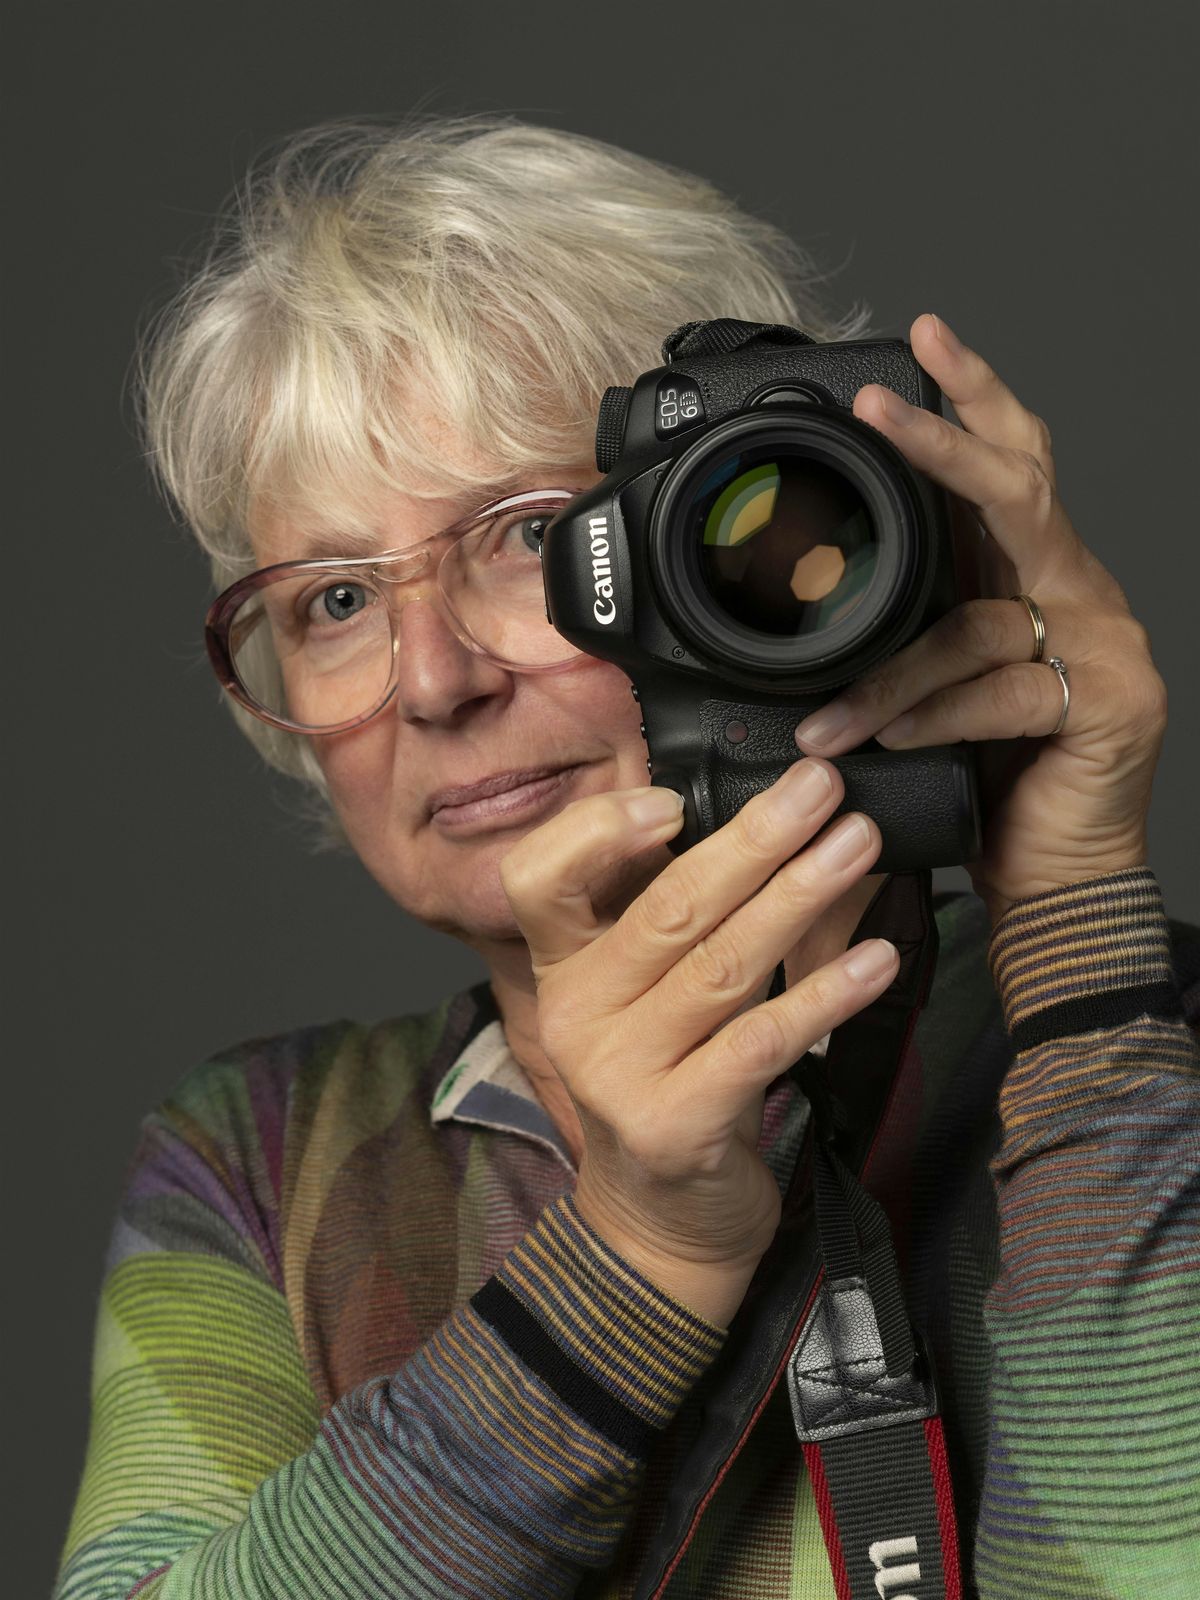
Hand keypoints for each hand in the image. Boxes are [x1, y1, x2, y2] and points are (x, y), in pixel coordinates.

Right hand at [498, 757, 898, 1325]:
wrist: (662, 1221)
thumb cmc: (672, 1080)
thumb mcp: (669, 989)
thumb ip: (709, 911)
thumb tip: (800, 823)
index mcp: (562, 966)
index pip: (539, 877)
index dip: (598, 830)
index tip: (676, 797)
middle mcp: (577, 1014)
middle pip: (665, 908)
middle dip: (755, 839)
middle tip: (824, 789)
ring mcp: (619, 1073)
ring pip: (720, 966)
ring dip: (800, 897)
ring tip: (860, 846)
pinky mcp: (674, 1124)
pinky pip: (758, 1044)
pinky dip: (822, 996)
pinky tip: (876, 960)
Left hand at [793, 313, 1167, 927]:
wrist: (1054, 878)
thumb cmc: (990, 780)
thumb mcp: (934, 691)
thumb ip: (907, 633)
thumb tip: (822, 598)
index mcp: (1031, 578)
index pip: (1011, 464)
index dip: (972, 400)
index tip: (920, 342)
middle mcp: (1076, 593)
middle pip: (1022, 488)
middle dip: (949, 436)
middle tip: (882, 403)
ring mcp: (1105, 643)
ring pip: (980, 619)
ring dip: (890, 670)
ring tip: (826, 718)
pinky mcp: (1111, 702)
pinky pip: (1002, 691)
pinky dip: (934, 716)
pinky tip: (889, 740)